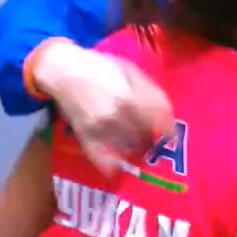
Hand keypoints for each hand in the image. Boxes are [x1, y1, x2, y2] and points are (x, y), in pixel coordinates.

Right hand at [35, 42, 174, 174]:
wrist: (65, 71)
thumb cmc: (101, 67)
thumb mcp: (132, 71)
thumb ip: (150, 91)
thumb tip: (166, 112)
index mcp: (131, 98)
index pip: (158, 120)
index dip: (168, 129)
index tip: (171, 135)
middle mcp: (117, 116)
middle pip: (145, 135)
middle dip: (152, 138)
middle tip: (154, 138)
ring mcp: (100, 129)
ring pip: (128, 147)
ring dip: (136, 148)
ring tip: (137, 145)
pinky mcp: (85, 136)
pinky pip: (100, 158)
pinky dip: (110, 166)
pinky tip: (117, 169)